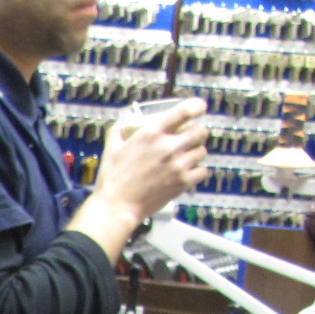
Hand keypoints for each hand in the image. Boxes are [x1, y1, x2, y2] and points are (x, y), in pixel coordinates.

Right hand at [70, 99, 207, 260]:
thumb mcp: (111, 149)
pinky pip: (203, 171)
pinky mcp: (183, 182)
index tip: (198, 108)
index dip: (197, 106)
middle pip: (201, 130)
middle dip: (196, 131)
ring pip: (203, 150)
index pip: (186, 111)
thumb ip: (119, 132)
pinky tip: (186, 172)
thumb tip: (123, 123)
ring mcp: (178, 165)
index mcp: (152, 134)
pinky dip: (197, 171)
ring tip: (185, 157)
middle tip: (189, 136)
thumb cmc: (113, 180)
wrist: (117, 207)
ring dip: (196, 151)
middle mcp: (169, 147)